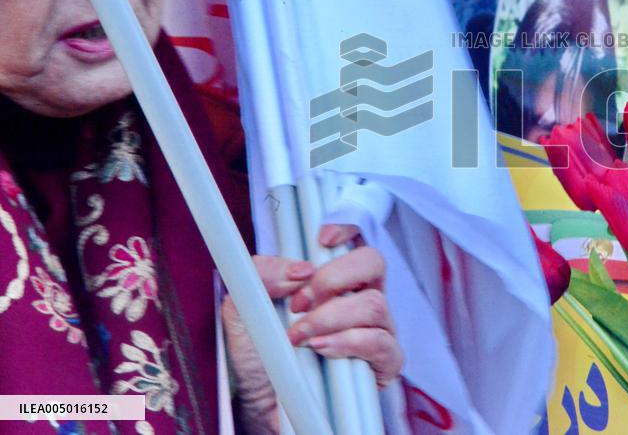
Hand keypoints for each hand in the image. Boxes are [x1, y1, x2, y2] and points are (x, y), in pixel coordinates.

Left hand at [222, 225, 401, 432]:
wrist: (263, 403)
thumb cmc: (260, 355)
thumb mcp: (243, 308)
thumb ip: (260, 276)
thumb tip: (299, 270)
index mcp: (331, 277)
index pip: (353, 237)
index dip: (348, 224)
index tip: (322, 236)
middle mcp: (358, 297)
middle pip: (373, 262)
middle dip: (335, 276)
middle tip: (301, 300)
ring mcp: (376, 328)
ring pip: (375, 304)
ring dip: (331, 317)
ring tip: (299, 337)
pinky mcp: (384, 363)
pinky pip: (383, 343)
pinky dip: (349, 343)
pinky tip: (323, 350)